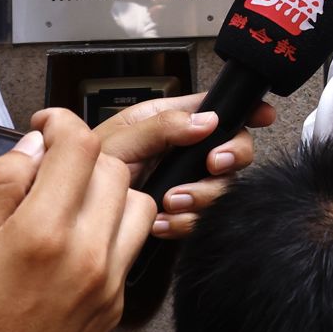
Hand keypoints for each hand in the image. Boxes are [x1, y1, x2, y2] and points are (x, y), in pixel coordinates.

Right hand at [0, 110, 154, 331]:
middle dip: (82, 159)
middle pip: (113, 169)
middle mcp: (86, 254)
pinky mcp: (115, 303)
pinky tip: (77, 238)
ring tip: (64, 204)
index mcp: (40, 236)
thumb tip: (31, 146)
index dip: (62, 124)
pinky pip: (133, 242)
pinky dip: (114, 226)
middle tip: (47, 169)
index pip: (79, 149)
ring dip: (107, 191)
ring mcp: (108, 281)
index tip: (47, 124)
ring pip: (137, 201)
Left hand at [94, 93, 276, 238]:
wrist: (69, 221)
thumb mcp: (115, 142)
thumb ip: (160, 128)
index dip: (245, 110)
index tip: (263, 116)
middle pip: (232, 149)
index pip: (216, 108)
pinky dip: (185, 223)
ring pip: (222, 187)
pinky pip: (202, 218)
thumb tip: (207, 120)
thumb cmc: (79, 175)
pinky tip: (161, 223)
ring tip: (170, 202)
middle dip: (229, 158)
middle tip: (212, 165)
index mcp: (166, 122)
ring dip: (202, 196)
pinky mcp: (180, 213)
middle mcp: (181, 151)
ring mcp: (184, 183)